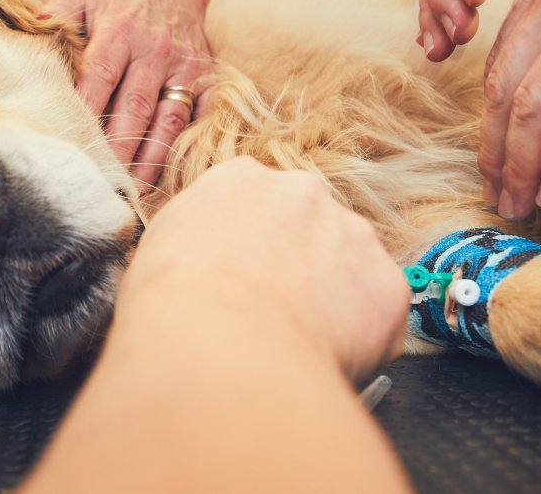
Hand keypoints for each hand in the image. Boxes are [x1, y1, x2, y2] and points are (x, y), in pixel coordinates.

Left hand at [40, 0, 212, 187]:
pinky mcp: (208, 79)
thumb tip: (33, 29)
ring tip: (133, 187)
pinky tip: (171, 174)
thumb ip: (59, 14)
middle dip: (118, 145)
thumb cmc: (119, 1)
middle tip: (101, 178)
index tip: (71, 142)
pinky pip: (202, 117)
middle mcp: (155, 50)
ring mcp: (185, 67)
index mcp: (120, 31)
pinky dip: (189, 146)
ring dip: (152, 155)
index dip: (87, 110)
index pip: (100, 74)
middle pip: (135, 104)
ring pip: (170, 118)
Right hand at [123, 157, 408, 382]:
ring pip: (349, 269)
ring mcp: (352, 234)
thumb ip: (188, 242)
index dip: (250, 249)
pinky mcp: (386, 286)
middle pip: (310, 229)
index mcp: (239, 180)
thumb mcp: (153, 253)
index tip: (243, 281)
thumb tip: (191, 266)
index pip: (255, 207)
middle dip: (298, 268)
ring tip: (295, 346)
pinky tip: (323, 360)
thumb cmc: (171, 306)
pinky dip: (362, 341)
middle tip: (273, 316)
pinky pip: (379, 316)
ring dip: (332, 302)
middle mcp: (302, 192)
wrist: (216, 343)